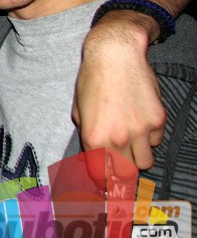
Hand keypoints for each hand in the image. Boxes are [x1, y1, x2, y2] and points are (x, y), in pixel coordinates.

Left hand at [72, 11, 164, 170]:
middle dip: (121, 172)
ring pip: (144, 162)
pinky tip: (139, 121)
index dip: (102, 182)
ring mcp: (140, 130)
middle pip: (125, 174)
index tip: (104, 183)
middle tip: (118, 164)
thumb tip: (92, 152)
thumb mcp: (78, 108)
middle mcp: (118, 138)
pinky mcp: (157, 120)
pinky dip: (148, 137)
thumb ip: (86, 133)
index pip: (101, 175)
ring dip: (137, 156)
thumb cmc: (92, 78)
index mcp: (94, 137)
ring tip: (129, 142)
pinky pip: (155, 141)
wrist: (115, 54)